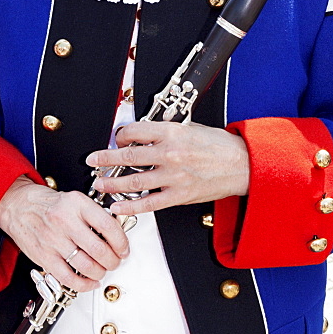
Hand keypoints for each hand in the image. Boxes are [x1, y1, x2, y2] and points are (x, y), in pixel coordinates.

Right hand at [0, 177, 129, 292]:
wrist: (19, 205)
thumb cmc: (51, 204)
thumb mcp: (76, 200)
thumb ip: (96, 214)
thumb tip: (117, 235)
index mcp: (77, 204)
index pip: (108, 226)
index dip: (121, 242)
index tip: (124, 248)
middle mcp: (65, 221)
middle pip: (99, 249)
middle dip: (113, 260)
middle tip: (115, 261)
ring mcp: (53, 240)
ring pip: (86, 265)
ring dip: (100, 272)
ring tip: (103, 270)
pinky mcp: (44, 256)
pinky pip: (68, 278)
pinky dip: (84, 284)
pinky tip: (90, 282)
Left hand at [86, 121, 249, 213]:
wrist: (241, 164)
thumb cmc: (218, 145)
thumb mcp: (190, 127)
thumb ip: (166, 130)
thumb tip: (143, 132)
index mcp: (171, 132)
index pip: (134, 132)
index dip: (120, 136)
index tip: (116, 139)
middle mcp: (169, 153)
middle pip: (127, 157)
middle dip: (105, 159)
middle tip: (92, 161)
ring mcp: (173, 176)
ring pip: (133, 181)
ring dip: (112, 183)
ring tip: (99, 184)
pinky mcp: (178, 195)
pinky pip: (148, 203)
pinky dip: (130, 206)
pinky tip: (117, 206)